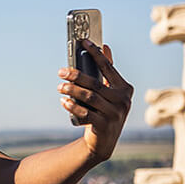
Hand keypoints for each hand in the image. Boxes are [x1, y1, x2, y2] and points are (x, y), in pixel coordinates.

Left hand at [58, 40, 132, 161]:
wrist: (103, 141)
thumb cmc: (104, 111)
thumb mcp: (109, 92)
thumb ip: (107, 72)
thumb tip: (105, 47)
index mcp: (125, 88)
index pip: (108, 67)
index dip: (96, 53)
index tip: (83, 41)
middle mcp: (123, 100)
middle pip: (95, 83)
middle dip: (76, 75)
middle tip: (61, 72)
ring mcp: (115, 114)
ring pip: (89, 97)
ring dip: (72, 90)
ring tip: (60, 87)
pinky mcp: (104, 126)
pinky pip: (86, 113)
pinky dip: (73, 106)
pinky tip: (64, 102)